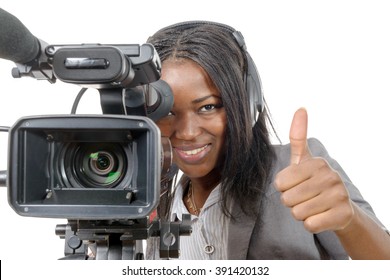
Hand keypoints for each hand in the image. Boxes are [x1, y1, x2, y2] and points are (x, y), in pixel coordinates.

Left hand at [274, 108, 353, 232]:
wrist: (340, 207)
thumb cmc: (314, 181)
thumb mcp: (304, 160)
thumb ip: (298, 137)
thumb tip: (300, 108)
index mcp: (316, 162)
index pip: (280, 182)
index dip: (283, 188)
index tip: (295, 184)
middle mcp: (330, 176)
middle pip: (287, 199)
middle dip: (291, 202)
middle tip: (304, 197)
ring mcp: (339, 195)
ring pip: (297, 213)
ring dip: (301, 213)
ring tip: (312, 206)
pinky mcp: (343, 215)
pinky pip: (310, 225)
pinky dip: (310, 224)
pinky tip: (320, 216)